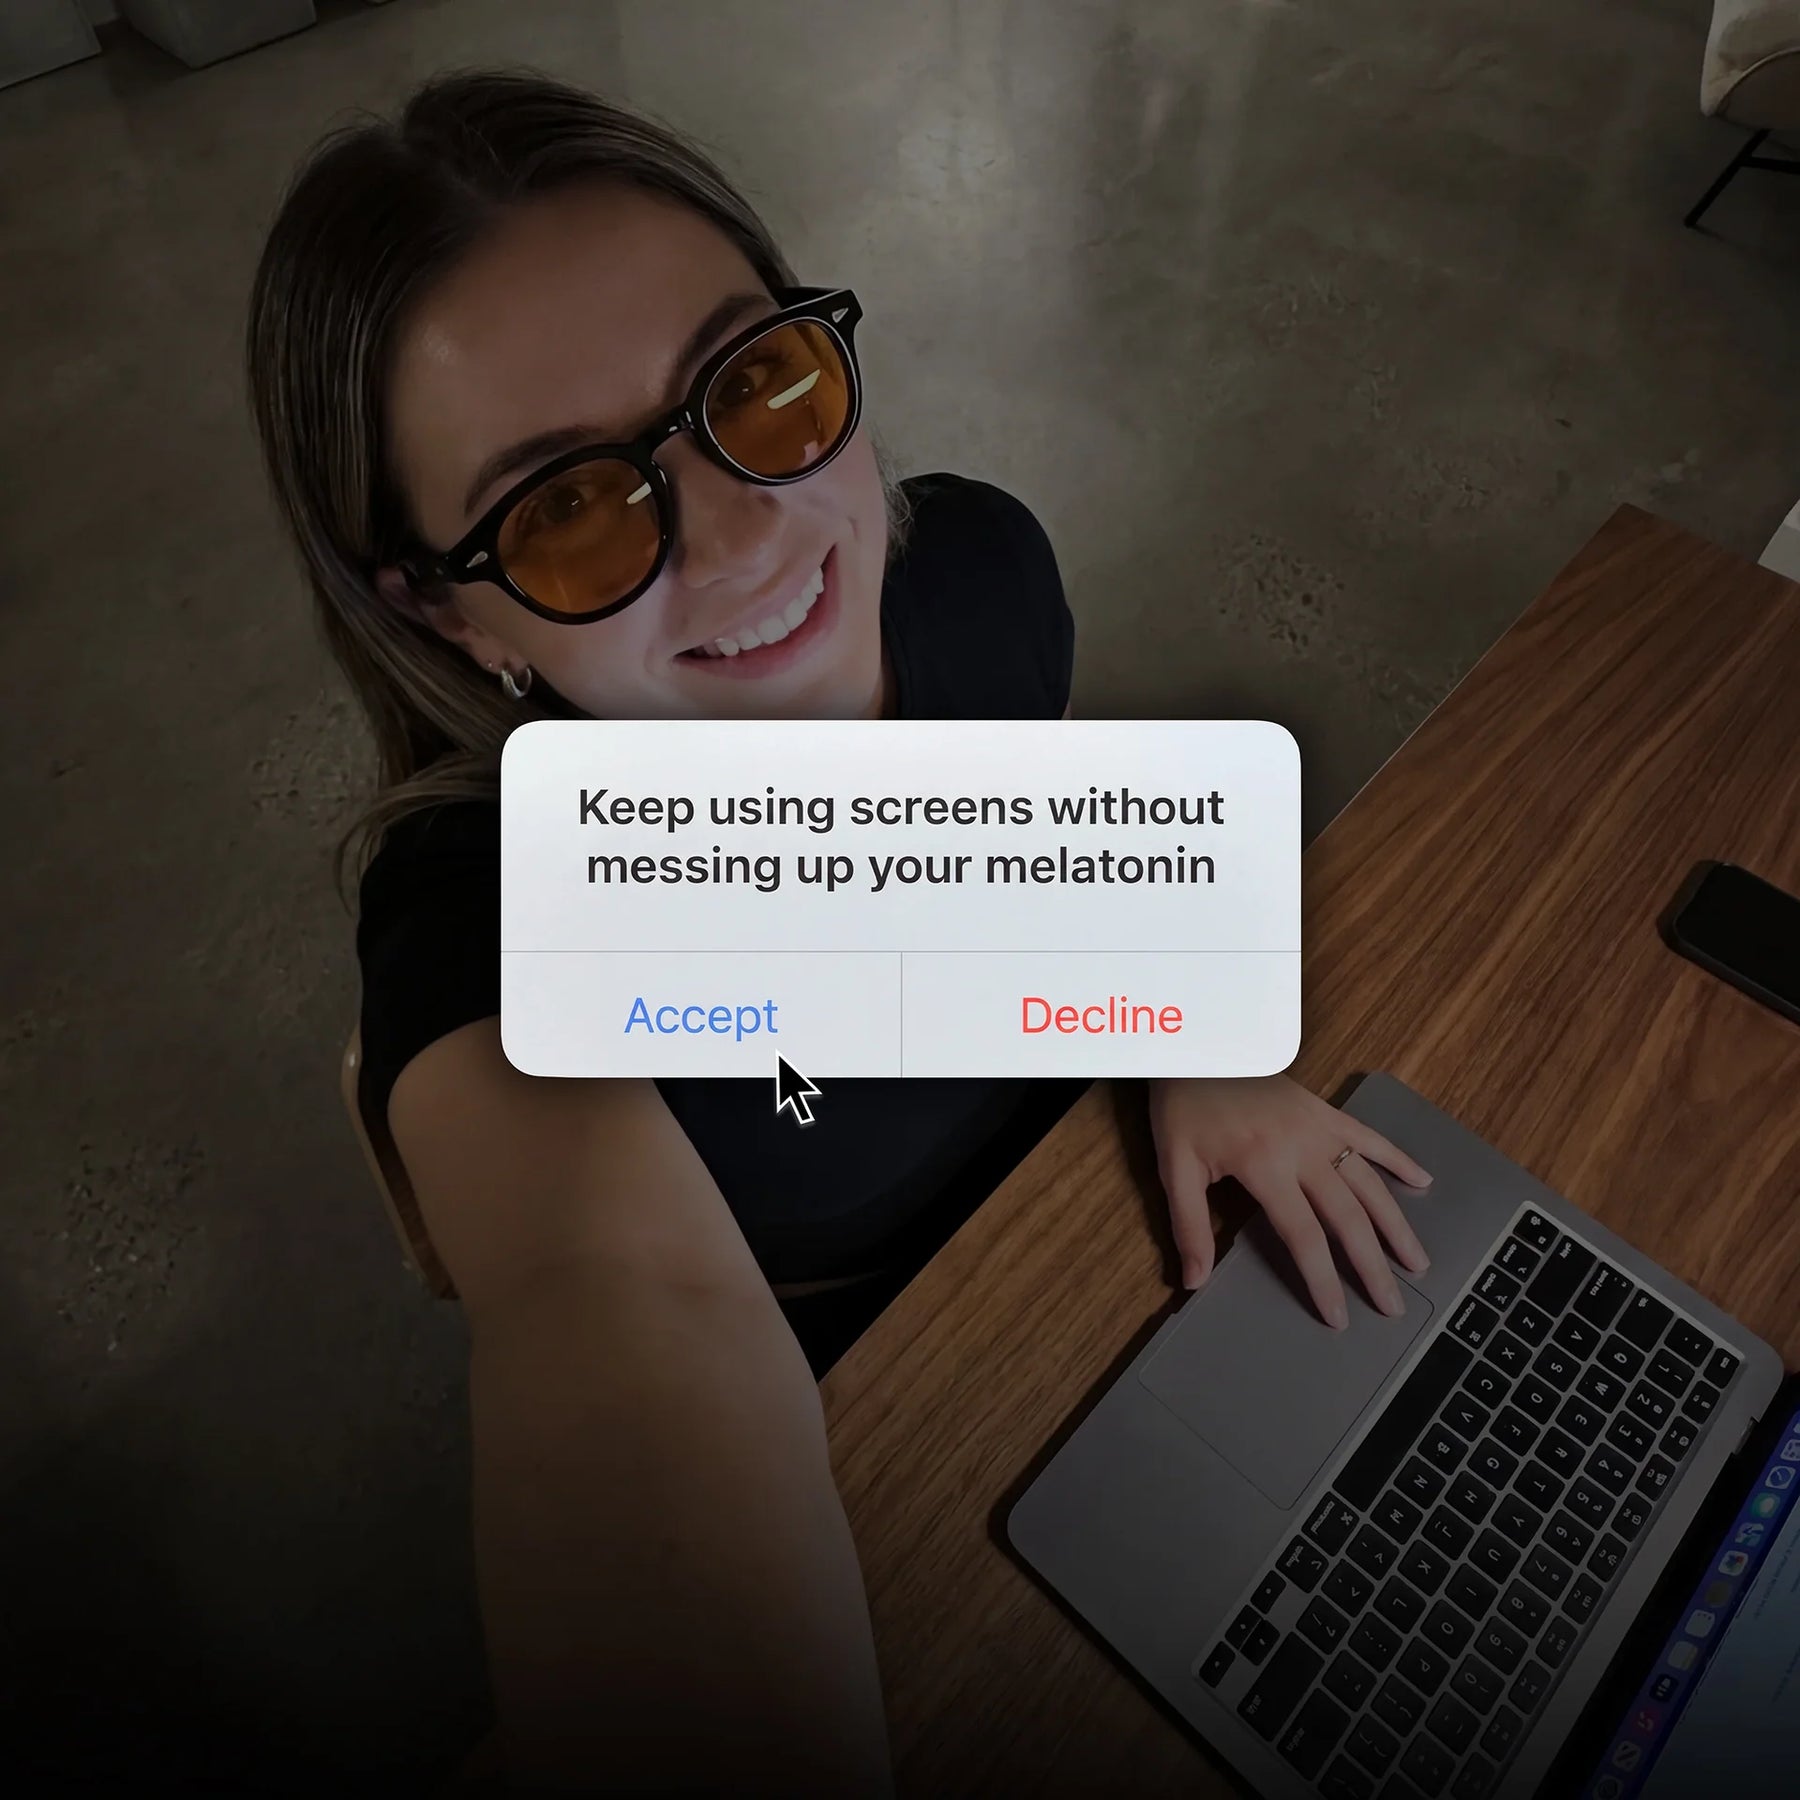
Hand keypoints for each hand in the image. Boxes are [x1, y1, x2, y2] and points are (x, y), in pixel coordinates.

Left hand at [1147, 1075, 1431, 1328]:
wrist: (1198, 1047)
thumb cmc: (1183, 1106)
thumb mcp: (1175, 1165)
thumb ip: (1188, 1225)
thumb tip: (1194, 1281)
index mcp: (1265, 1166)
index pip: (1304, 1236)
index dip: (1323, 1280)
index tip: (1339, 1317)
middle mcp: (1303, 1149)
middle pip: (1348, 1217)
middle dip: (1372, 1266)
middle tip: (1393, 1306)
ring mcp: (1320, 1127)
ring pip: (1369, 1183)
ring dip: (1396, 1225)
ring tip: (1418, 1263)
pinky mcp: (1326, 1110)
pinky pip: (1370, 1137)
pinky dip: (1399, 1159)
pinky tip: (1425, 1182)